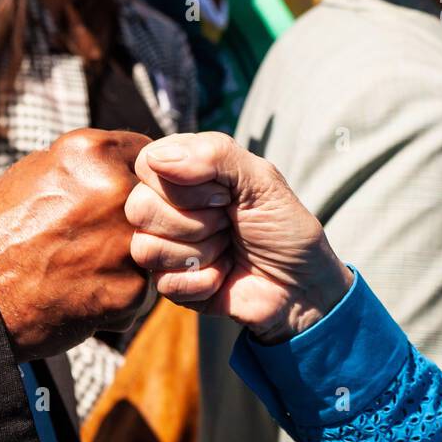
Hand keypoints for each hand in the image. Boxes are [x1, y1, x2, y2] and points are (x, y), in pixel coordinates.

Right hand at [0, 129, 152, 362]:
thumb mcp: (30, 174)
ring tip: (86, 267)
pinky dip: (119, 293)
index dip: (138, 176)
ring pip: (155, 244)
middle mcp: (117, 191)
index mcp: (92, 153)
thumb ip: (84, 165)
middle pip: (159, 198)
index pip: (147, 154)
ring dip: (131, 256)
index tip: (127, 192)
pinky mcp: (131, 288)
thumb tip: (119, 161)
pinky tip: (82, 294)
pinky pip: (142, 286)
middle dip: (139, 216)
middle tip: (103, 236)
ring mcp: (128, 241)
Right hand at [125, 132, 352, 344]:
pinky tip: (223, 274)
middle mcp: (169, 206)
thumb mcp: (262, 180)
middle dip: (196, 221)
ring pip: (147, 247)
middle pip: (139, 206)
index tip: (224, 195)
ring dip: (202, 252)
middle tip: (228, 223)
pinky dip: (204, 280)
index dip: (184, 183)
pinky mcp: (169, 283)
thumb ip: (216, 155)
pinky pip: (164, 281)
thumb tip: (157, 158)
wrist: (301, 286)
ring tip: (227, 248)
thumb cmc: (285, 227)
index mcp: (188, 171)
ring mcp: (166, 245)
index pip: (148, 163)